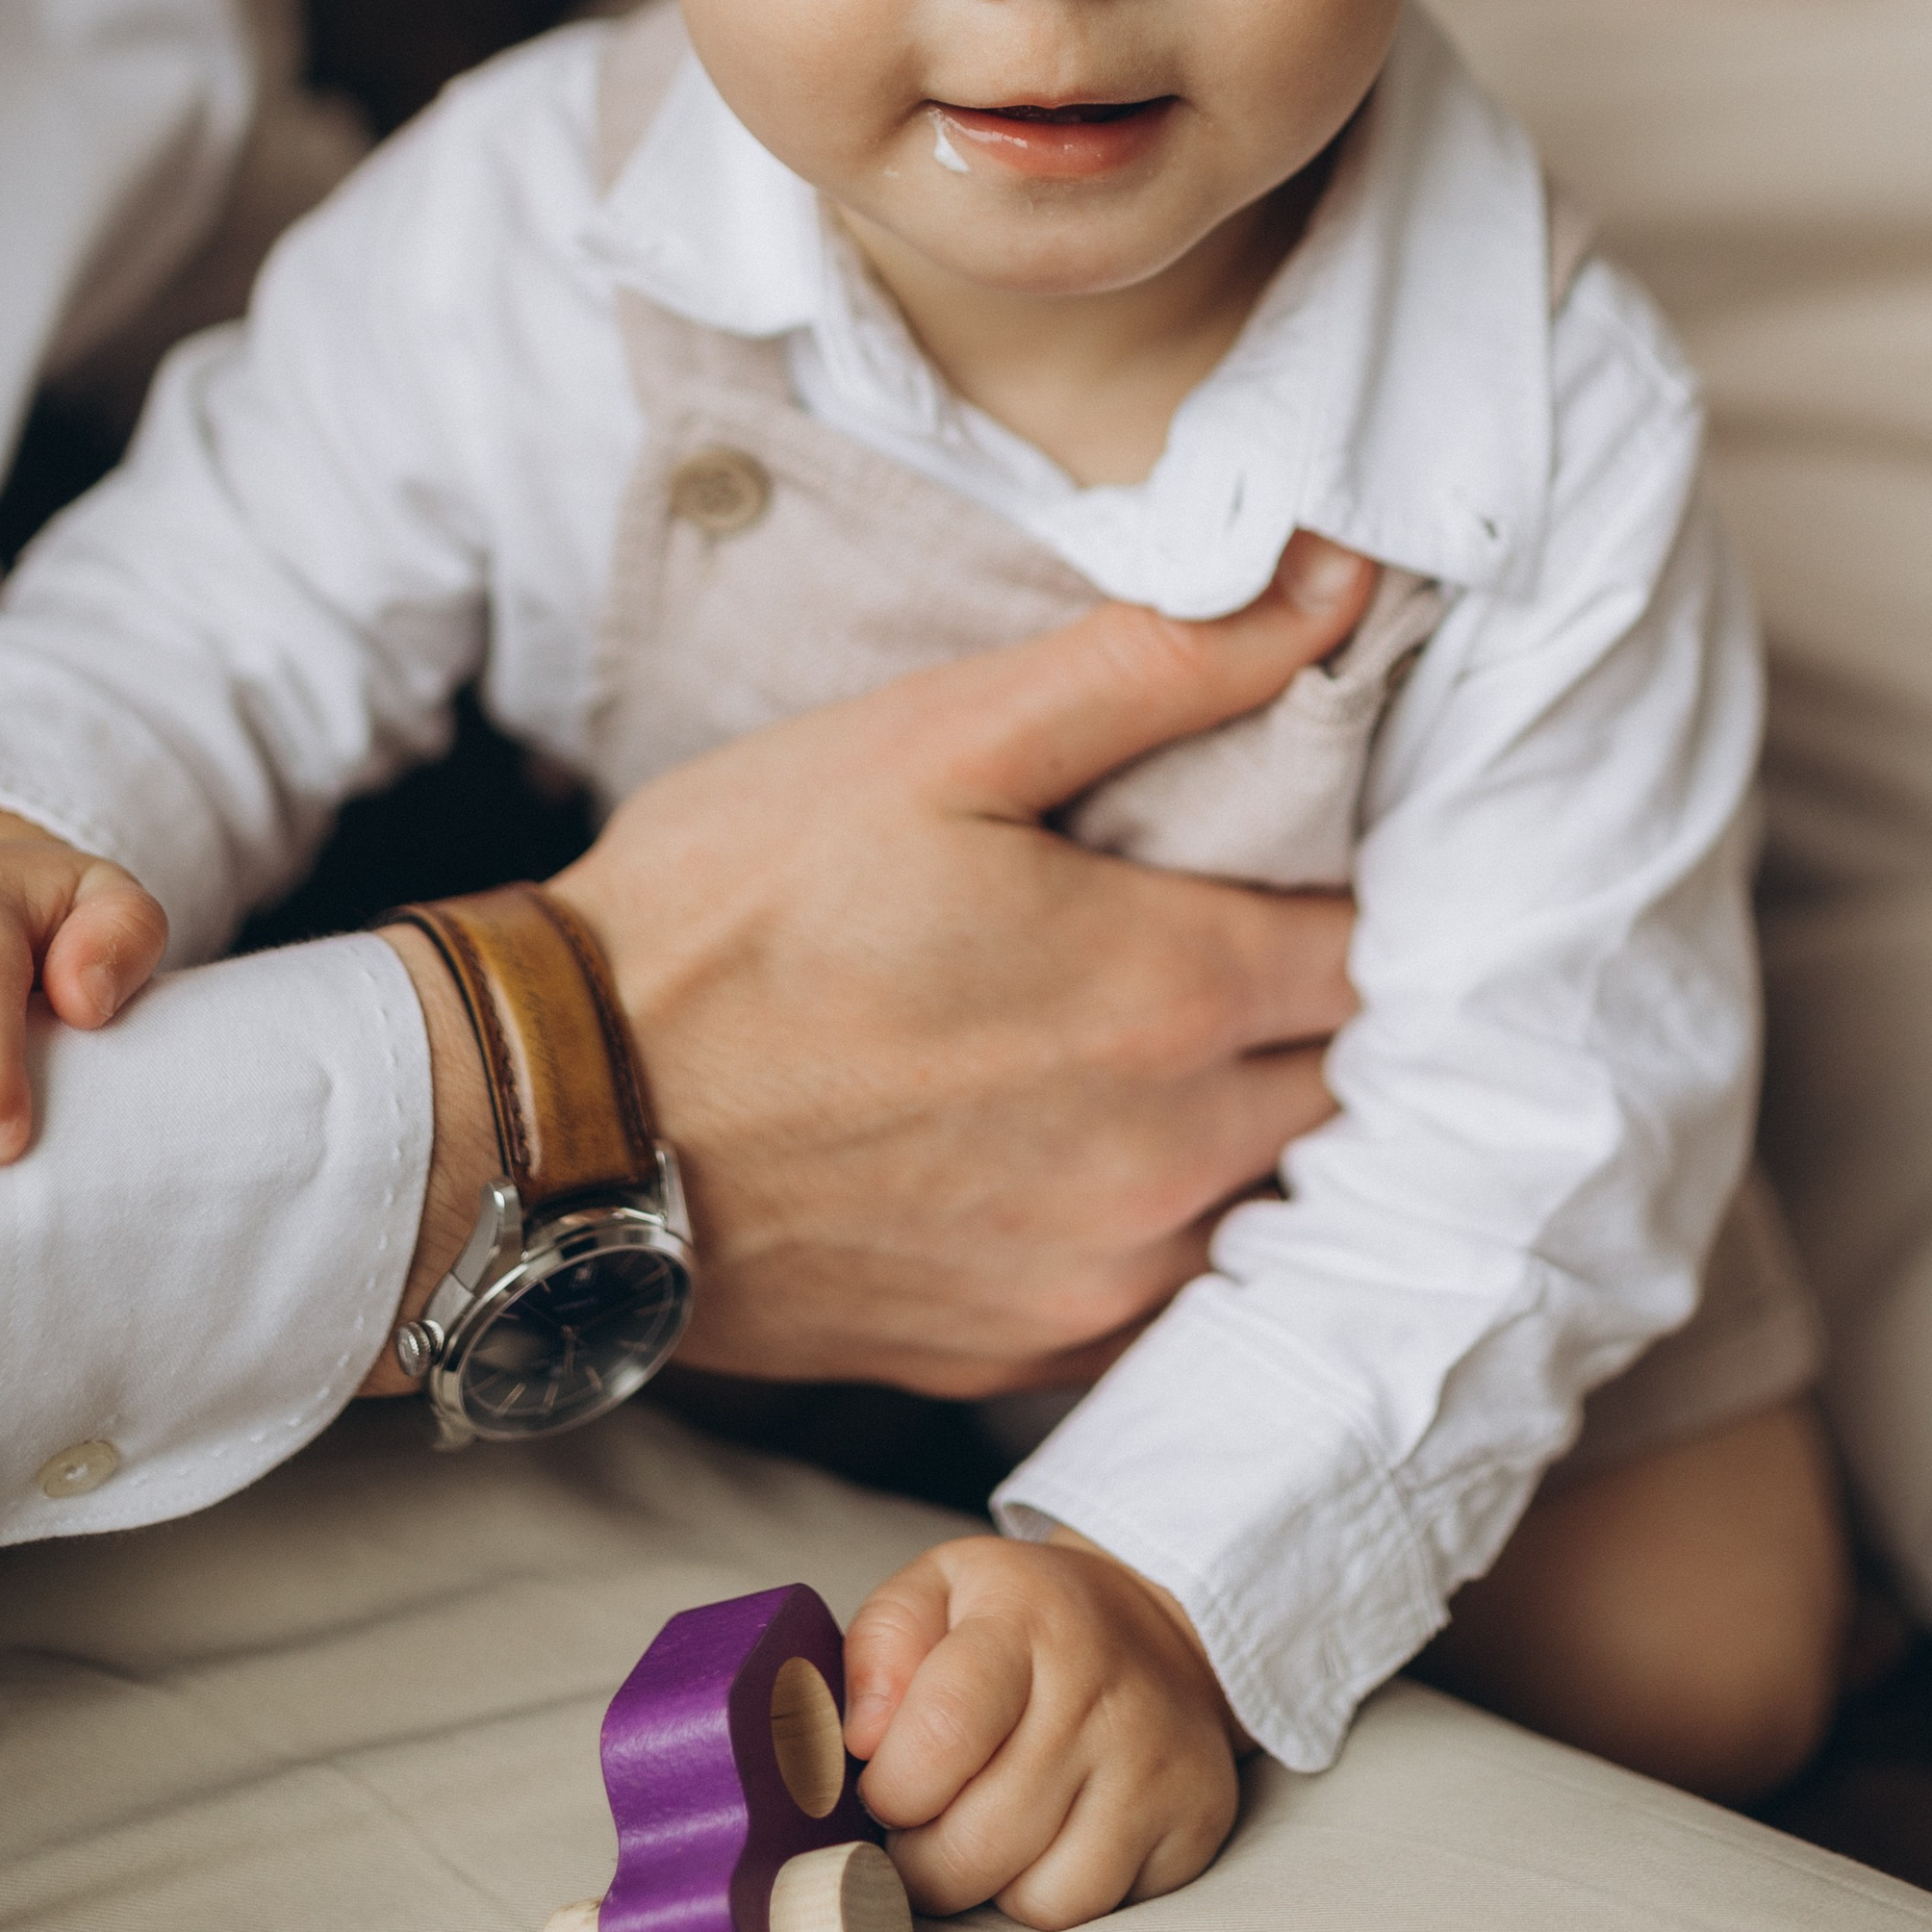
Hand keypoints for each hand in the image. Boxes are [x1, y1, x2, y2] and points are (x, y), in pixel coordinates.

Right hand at [534, 530, 1370, 1396]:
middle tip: (1247, 929)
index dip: (1363, 887)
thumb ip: (1158, 663)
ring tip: (1170, 1040)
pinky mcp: (1025, 1350)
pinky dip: (1171, 1223)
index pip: (1376, 946)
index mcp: (1167, 991)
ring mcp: (1098, 1273)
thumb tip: (1339, 582)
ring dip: (1258, 1122)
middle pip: (1347, 1082)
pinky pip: (1173, 1295)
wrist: (555, 1125)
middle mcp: (1167, 1158)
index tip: (1306, 848)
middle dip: (1326, 1007)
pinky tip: (1095, 1148)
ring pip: (1274, 1199)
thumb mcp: (935, 737)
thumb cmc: (732, 910)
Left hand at [843, 1532, 1242, 1926]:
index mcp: (1025, 1621)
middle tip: (923, 1827)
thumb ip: (880, 1646)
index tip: (886, 1787)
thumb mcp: (938, 1590)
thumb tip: (861, 1740)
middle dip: (924, 1859)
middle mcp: (1100, 1693)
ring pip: (1038, 1899)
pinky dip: (1051, 1896)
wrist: (1159, 1628)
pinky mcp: (1195, 1822)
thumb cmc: (1023, 1622)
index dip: (892, 1788)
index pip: (942, 1733)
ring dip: (989, 1886)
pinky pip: (1094, 1914)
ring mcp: (1155, 1763)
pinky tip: (1048, 1842)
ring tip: (987, 1831)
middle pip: (980, 1841)